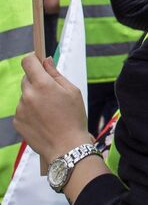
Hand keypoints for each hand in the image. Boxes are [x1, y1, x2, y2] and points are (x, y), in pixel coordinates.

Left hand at [15, 54, 92, 168]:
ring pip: (25, 95)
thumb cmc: (73, 117)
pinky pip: (22, 109)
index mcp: (43, 84)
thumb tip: (46, 60)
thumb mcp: (72, 91)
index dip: (32, 59)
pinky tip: (43, 119)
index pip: (28, 62)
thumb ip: (56, 74)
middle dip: (36, 80)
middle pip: (26, 78)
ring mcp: (20, 109)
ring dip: (34, 97)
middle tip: (51, 92)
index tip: (38, 61)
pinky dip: (30, 111)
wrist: (65, 146)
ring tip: (49, 110)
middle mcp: (27, 95)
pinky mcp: (16, 121)